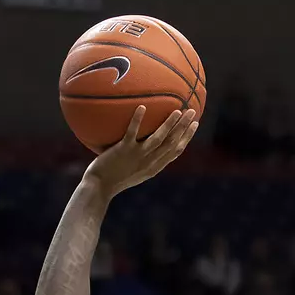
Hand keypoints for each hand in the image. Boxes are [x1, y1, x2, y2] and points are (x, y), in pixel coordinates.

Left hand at [83, 107, 198, 197]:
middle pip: (172, 142)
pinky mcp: (123, 150)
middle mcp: (149, 162)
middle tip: (192, 111)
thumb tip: (150, 144)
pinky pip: (132, 133)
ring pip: (158, 139)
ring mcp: (137, 156)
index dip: (187, 137)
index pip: (176, 151)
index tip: (195, 124)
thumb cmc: (115, 178)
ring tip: (177, 111)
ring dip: (169, 124)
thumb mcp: (136, 172)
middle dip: (184, 127)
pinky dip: (137, 120)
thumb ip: (145, 160)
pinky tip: (142, 107)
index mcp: (154, 167)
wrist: (99, 188)